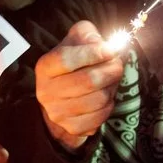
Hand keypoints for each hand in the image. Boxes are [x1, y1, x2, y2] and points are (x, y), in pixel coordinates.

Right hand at [35, 21, 123, 150]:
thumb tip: (105, 45)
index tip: (109, 50)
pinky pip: (100, 117)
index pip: (66, 59)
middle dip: (111, 70)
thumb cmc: (73, 64)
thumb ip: (87, 34)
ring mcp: (57, 112)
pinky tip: (106, 97)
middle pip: (88, 81)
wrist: (61, 96)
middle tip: (118, 65)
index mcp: (44, 67)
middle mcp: (46, 91)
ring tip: (111, 80)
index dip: (92, 54)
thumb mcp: (75, 41)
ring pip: (98, 99)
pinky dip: (109, 105)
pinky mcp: (71, 127)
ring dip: (112, 87)